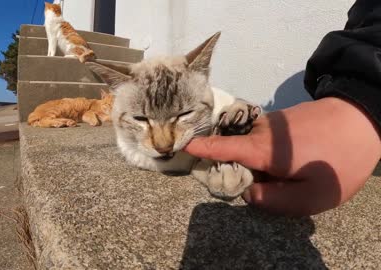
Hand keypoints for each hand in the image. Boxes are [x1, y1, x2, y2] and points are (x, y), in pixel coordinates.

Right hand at [185, 97, 380, 215]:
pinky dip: (271, 154)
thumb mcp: (312, 196)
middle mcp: (260, 133)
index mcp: (262, 151)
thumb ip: (274, 201)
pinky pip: (265, 141)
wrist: (364, 117)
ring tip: (293, 174)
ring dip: (263, 165)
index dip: (200, 149)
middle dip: (244, 172)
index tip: (179, 145)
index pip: (222, 150)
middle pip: (236, 155)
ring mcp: (270, 123)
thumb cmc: (338, 160)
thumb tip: (247, 193)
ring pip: (253, 149)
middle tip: (274, 186)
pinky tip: (298, 160)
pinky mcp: (281, 120)